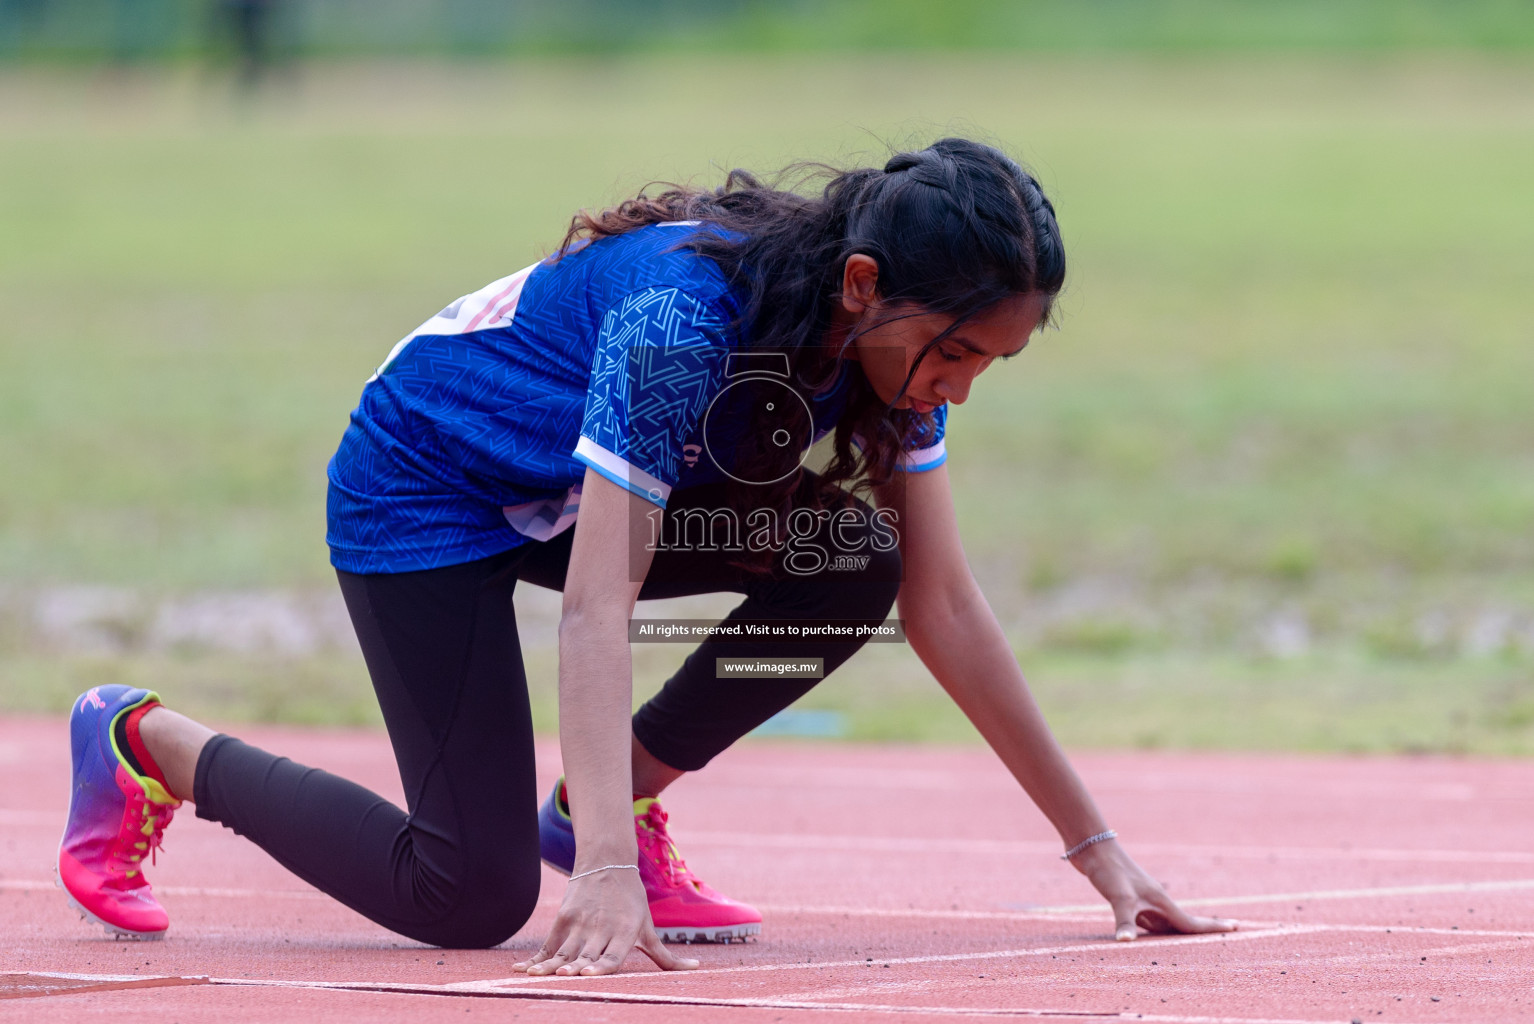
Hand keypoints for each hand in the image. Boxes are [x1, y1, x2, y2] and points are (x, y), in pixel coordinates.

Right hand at [512, 866, 699, 976]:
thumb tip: (698, 967)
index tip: (588, 974)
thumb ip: (667, 956)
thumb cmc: (632, 902)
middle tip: (563, 976)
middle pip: (586, 954)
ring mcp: (581, 922)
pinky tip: (523, 968)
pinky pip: (549, 943)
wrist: (607, 862)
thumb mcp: (648, 927)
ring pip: (563, 950)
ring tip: (536, 976)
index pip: (612, 954)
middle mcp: (602, 928)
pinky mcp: (564, 917)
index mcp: (625, 932)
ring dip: (550, 964)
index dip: (600, 966)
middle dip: (574, 967)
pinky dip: (536, 957)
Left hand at [1069, 839, 1236, 941]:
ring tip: (1193, 944)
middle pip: (1183, 923)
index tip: (1236, 927)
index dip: (1212, 927)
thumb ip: (1124, 921)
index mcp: (1160, 902)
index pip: (1190, 922)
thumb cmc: (1108, 870)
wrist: (1091, 848)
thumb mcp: (1118, 897)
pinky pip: (1148, 920)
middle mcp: (1155, 901)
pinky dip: (1155, 930)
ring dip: (1178, 933)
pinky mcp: (1128, 898)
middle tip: (1227, 935)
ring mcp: (1142, 899)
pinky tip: (1149, 936)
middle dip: (1203, 931)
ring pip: (1165, 923)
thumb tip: (1125, 944)